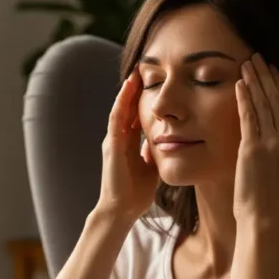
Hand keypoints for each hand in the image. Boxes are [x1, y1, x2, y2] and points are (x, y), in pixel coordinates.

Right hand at [96, 73, 158, 220]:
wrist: (122, 210)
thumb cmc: (136, 193)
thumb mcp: (151, 166)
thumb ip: (155, 152)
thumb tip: (167, 140)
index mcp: (128, 144)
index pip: (136, 115)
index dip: (144, 99)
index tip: (155, 83)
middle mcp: (119, 139)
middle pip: (128, 108)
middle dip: (136, 90)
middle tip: (145, 68)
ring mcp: (113, 141)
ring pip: (120, 109)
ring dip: (127, 91)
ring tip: (136, 72)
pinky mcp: (112, 145)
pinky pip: (116, 119)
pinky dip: (122, 103)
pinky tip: (128, 89)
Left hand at [233, 54, 278, 223]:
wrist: (263, 214)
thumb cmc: (272, 193)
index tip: (272, 69)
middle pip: (277, 99)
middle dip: (266, 76)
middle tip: (257, 57)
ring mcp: (271, 143)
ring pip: (263, 104)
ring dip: (254, 82)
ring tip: (246, 64)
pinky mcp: (252, 149)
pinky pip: (249, 118)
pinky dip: (244, 99)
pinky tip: (239, 85)